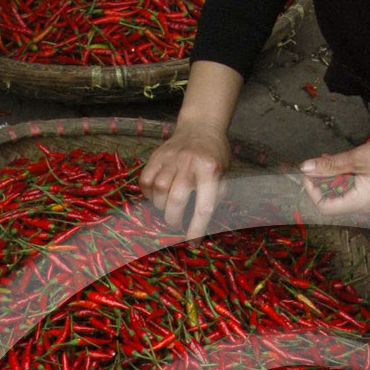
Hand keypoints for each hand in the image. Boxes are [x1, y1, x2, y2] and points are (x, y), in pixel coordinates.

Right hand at [140, 120, 230, 238]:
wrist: (201, 127)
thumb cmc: (215, 156)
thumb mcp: (224, 176)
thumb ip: (214, 198)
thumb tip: (200, 225)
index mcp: (211, 170)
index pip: (203, 206)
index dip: (196, 228)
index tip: (192, 242)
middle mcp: (189, 163)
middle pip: (176, 199)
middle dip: (174, 219)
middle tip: (177, 224)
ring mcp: (171, 158)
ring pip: (158, 189)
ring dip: (160, 206)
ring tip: (166, 208)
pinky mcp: (156, 155)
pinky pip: (145, 180)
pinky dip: (148, 193)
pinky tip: (155, 196)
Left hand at [300, 132, 369, 221]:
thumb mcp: (357, 158)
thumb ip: (330, 165)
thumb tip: (305, 168)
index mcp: (360, 203)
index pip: (325, 207)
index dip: (312, 191)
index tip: (308, 171)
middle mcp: (364, 208)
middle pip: (332, 202)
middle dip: (322, 182)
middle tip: (317, 162)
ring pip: (341, 195)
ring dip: (332, 178)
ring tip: (328, 158)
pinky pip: (352, 190)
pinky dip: (344, 178)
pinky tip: (341, 162)